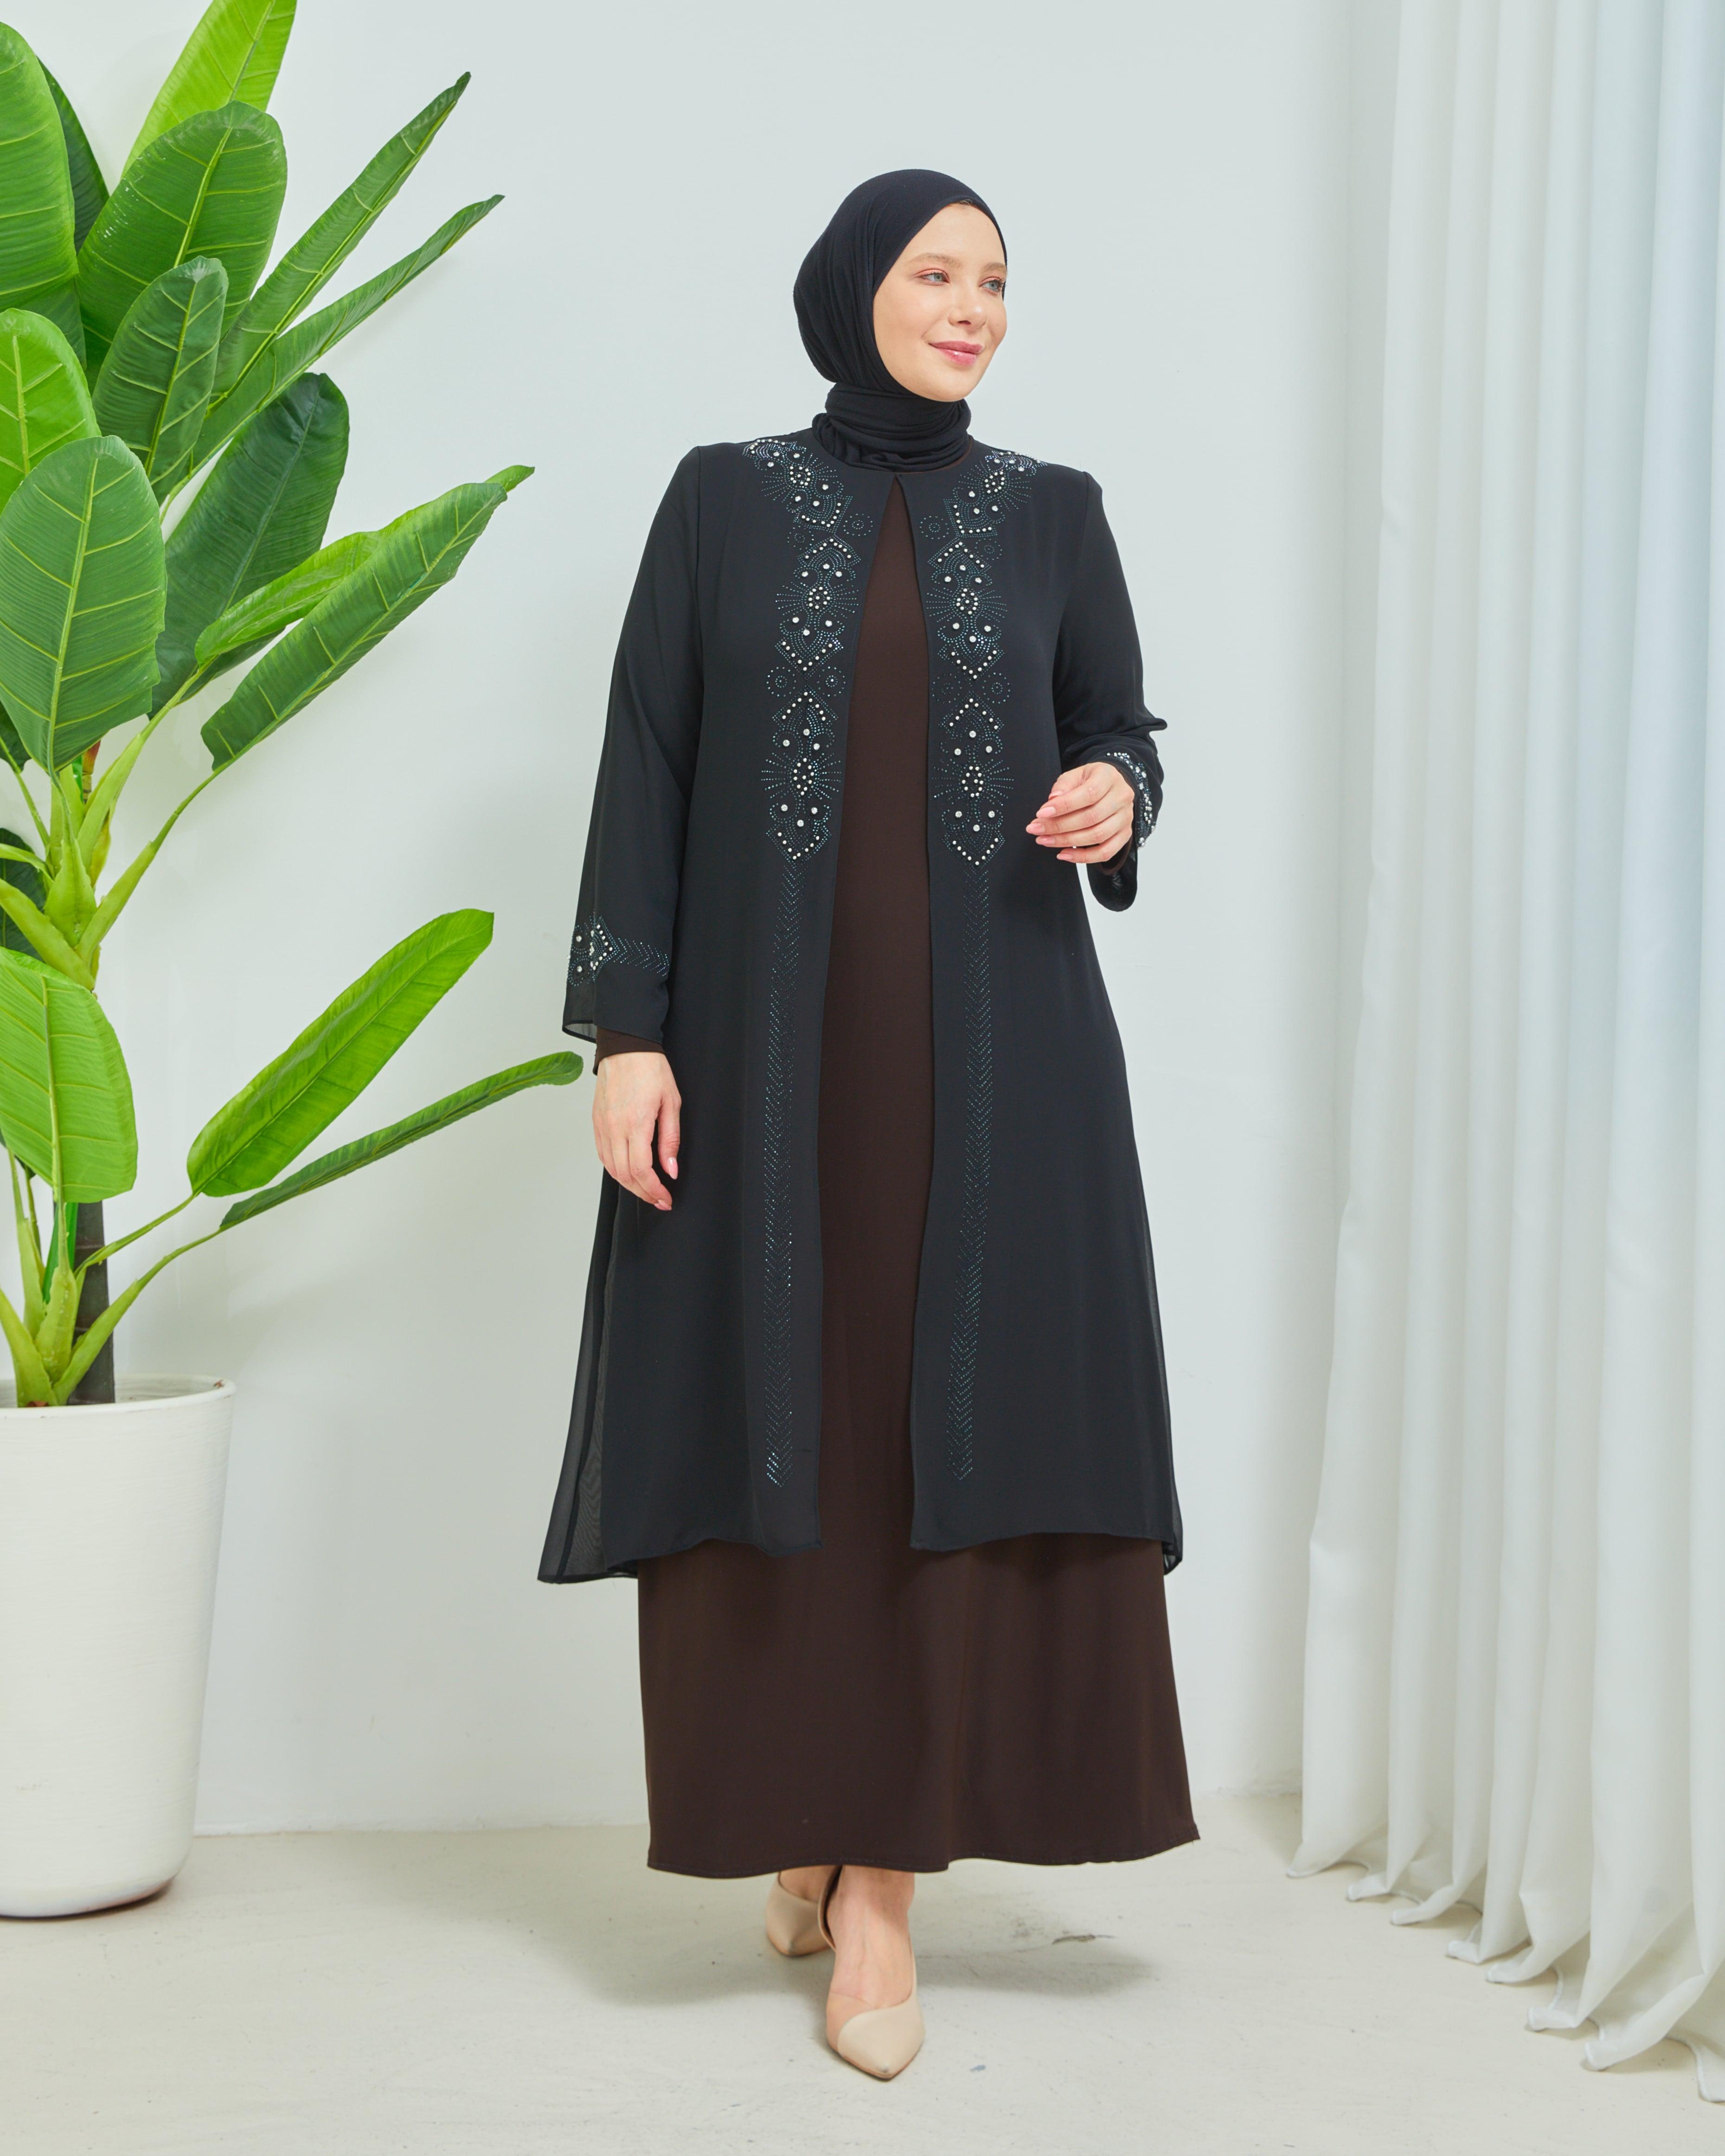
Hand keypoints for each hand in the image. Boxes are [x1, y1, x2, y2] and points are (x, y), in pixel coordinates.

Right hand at [593, 1050, 679, 1209]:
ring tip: (646, 1190)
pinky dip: (615, 1169)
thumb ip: (670, 1139)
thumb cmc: (651, 1069)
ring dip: (629, 1185)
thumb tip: (670, 1169)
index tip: (665, 1198)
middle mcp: (614, 1127)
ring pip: (611, 1168)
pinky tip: (628, 1172)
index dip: (654, 1190)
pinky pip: (603, 1154)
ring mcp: (602, 1126)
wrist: (626, 1046)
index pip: (641, 1170)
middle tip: (659, 1199)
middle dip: (643, 1193)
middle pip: (625, 1175)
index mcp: (635, 1123)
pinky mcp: (596, 1122)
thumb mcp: (671, 1102)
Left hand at [1026, 761, 1135, 863]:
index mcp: (1109, 777)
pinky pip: (1106, 852)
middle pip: (1091, 817)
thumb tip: (1053, 800)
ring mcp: (1126, 817)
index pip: (1089, 794)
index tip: (1041, 813)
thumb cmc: (1090, 781)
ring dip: (1067, 841)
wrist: (1110, 786)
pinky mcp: (1125, 834)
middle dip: (1059, 826)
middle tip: (1037, 829)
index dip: (1064, 805)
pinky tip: (1064, 854)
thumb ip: (1064, 785)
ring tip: (1045, 840)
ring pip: (1098, 836)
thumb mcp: (1076, 775)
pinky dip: (1083, 857)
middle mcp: (1121, 797)